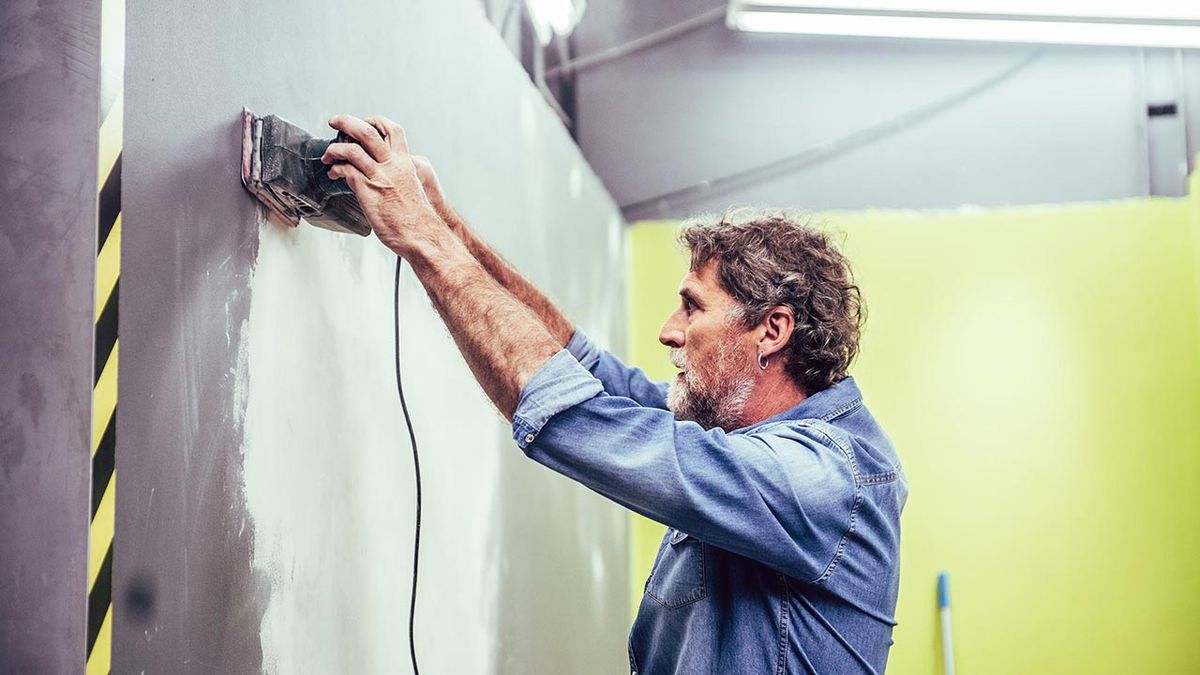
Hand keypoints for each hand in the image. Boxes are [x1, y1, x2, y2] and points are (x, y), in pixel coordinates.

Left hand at [321, 114, 442, 255]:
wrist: (422, 235)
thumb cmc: (417, 218)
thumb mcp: (410, 188)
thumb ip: (396, 176)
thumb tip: (380, 175)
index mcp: (406, 163)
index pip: (392, 130)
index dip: (376, 121)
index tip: (365, 123)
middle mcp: (393, 165)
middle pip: (368, 131)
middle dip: (347, 122)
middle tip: (336, 122)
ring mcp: (380, 175)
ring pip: (352, 148)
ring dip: (334, 148)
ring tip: (328, 154)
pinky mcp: (368, 189)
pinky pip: (346, 170)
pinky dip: (335, 169)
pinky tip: (333, 173)